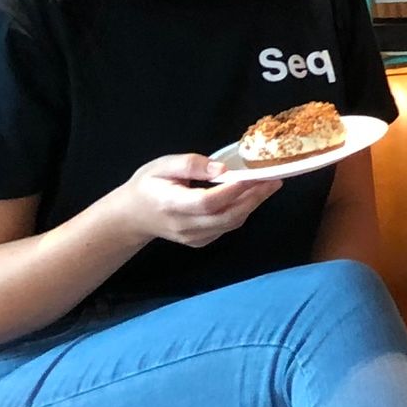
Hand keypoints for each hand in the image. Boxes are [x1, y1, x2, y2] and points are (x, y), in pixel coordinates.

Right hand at [109, 154, 279, 248]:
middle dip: (254, 198)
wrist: (133, 216)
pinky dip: (243, 212)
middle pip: (226, 216)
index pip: (208, 201)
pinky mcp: (200, 242)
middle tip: (274, 179)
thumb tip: (221, 168)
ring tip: (269, 184)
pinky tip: (251, 196)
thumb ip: (191, 164)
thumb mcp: (163, 165)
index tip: (254, 174)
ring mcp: (193, 237)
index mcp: (171, 204)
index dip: (233, 189)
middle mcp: (184, 225)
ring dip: (253, 204)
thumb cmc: (148, 185)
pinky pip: (227, 228)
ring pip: (230, 223)